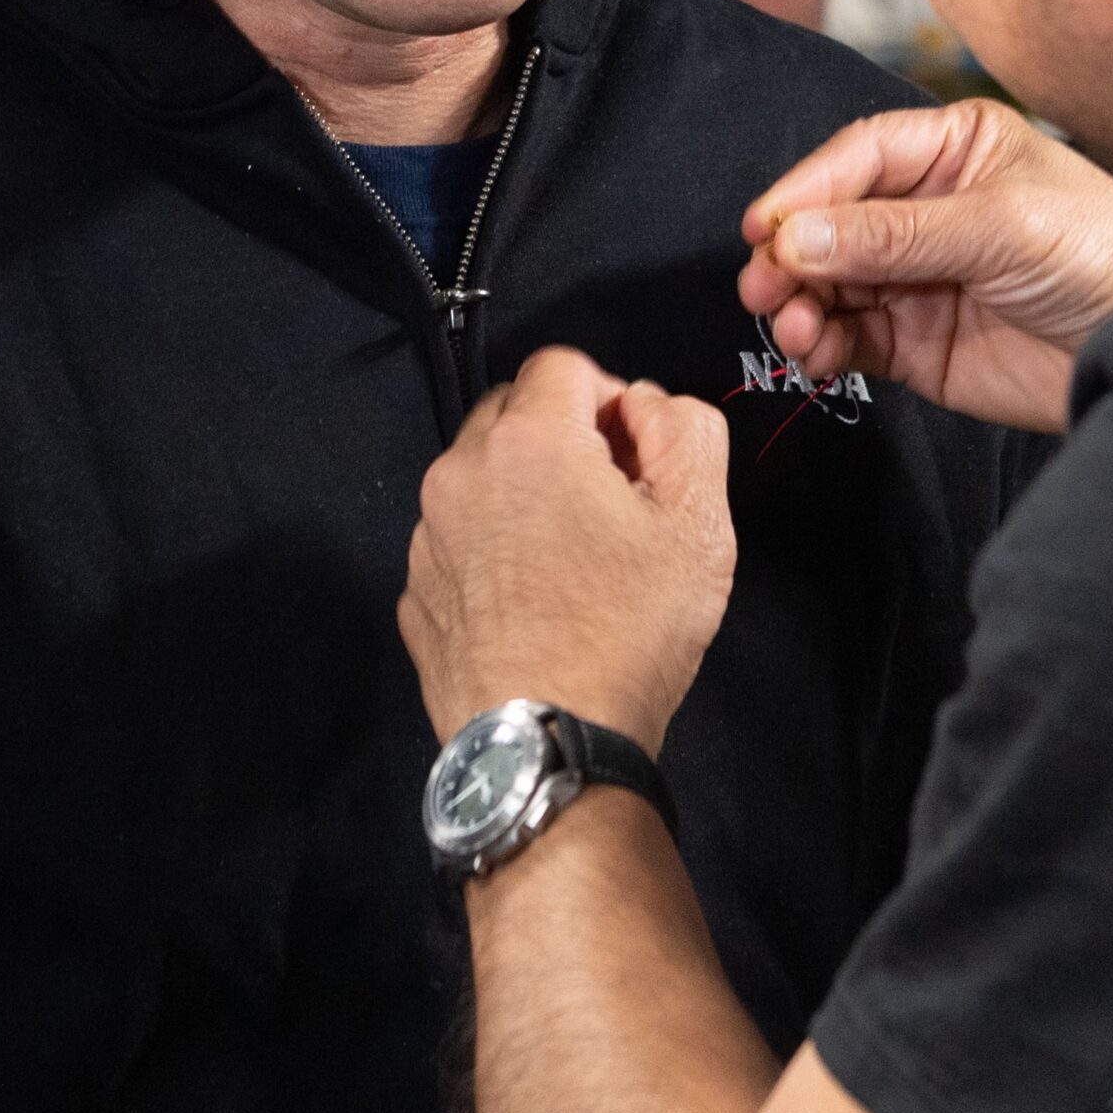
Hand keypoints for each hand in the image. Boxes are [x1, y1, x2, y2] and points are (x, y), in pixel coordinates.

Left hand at [401, 347, 736, 757]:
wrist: (549, 748)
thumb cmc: (628, 631)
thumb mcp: (698, 522)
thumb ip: (686, 429)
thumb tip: (644, 406)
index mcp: (528, 439)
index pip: (565, 364)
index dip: (612, 400)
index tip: (636, 462)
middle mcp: (459, 473)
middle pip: (514, 412)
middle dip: (563, 438)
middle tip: (610, 506)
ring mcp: (426, 538)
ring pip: (481, 476)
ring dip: (524, 493)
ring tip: (573, 563)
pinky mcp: (414, 595)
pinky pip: (458, 540)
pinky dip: (493, 550)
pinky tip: (535, 605)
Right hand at [736, 102, 1112, 436]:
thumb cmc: (1102, 257)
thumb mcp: (1001, 228)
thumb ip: (896, 236)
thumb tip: (798, 239)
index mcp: (955, 150)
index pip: (859, 157)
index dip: (806, 190)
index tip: (765, 229)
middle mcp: (928, 207)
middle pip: (832, 221)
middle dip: (792, 255)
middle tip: (763, 289)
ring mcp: (918, 277)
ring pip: (830, 283)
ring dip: (800, 305)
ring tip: (794, 331)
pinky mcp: (917, 342)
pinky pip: (849, 338)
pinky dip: (822, 346)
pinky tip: (813, 354)